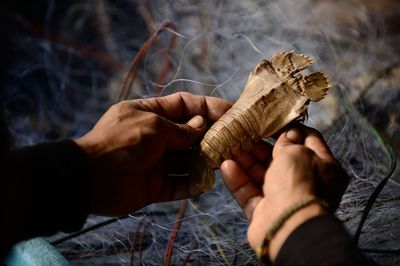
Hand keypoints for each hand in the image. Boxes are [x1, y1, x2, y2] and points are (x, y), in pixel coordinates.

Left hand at [75, 92, 230, 215]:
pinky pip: (178, 186)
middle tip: (234, 140)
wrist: (89, 178)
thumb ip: (180, 129)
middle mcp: (155, 137)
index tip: (232, 111)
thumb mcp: (153, 127)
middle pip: (190, 135)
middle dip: (211, 137)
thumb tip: (201, 126)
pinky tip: (206, 183)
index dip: (208, 107)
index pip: (185, 105)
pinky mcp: (154, 187)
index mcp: (151, 114)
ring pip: (187, 162)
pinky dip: (191, 185)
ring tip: (225, 162)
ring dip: (205, 162)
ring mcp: (155, 163)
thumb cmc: (120, 142)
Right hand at [221, 126, 347, 260]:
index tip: (273, 120)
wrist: (289, 226)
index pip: (310, 140)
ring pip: (261, 175)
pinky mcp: (264, 211)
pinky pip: (250, 192)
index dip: (292, 128)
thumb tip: (288, 134)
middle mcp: (305, 182)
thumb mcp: (297, 153)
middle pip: (281, 159)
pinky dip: (238, 179)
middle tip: (243, 131)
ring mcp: (283, 198)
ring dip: (245, 160)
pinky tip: (226, 165)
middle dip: (261, 145)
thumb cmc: (299, 183)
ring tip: (229, 145)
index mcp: (325, 168)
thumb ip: (289, 141)